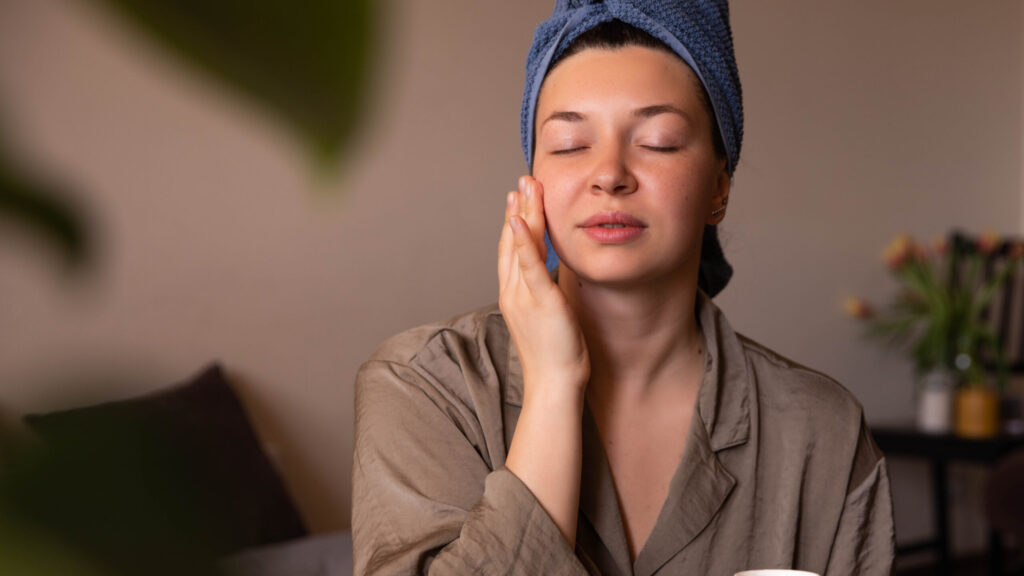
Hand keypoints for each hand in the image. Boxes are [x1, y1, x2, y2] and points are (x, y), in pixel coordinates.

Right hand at [497, 176, 589, 397]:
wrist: (553, 386)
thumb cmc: (556, 356)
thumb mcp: (549, 318)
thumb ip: (546, 295)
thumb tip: (552, 280)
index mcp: (515, 296)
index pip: (511, 251)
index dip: (514, 223)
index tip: (518, 198)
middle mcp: (513, 292)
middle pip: (511, 242)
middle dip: (517, 209)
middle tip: (522, 181)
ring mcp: (523, 297)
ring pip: (518, 247)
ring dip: (521, 214)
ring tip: (524, 187)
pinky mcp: (540, 302)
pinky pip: (529, 267)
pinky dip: (523, 242)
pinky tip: (519, 219)